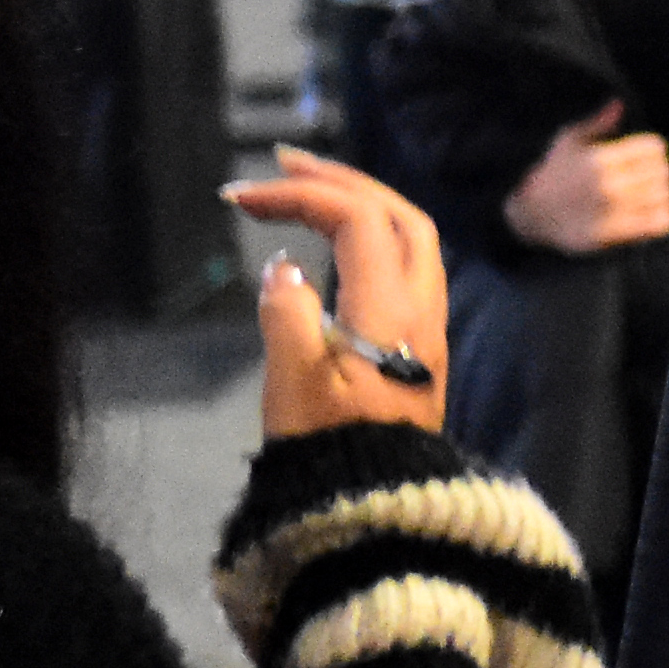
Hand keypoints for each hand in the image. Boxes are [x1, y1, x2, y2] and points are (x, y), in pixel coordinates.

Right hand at [226, 149, 447, 436]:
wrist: (378, 503)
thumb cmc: (330, 447)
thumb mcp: (294, 382)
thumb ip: (287, 315)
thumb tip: (283, 270)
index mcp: (392, 308)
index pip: (358, 220)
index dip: (301, 195)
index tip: (240, 198)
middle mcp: (423, 308)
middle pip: (398, 215)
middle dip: (342, 180)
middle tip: (285, 164)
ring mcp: (428, 326)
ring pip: (411, 239)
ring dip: (363, 203)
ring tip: (308, 188)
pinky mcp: (420, 344)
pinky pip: (407, 266)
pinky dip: (371, 235)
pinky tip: (336, 242)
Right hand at [504, 103, 668, 252]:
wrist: (533, 214)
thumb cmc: (554, 173)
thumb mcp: (568, 141)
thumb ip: (597, 123)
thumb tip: (619, 104)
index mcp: (600, 159)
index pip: (654, 147)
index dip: (653, 149)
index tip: (645, 156)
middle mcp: (608, 184)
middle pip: (662, 171)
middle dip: (658, 172)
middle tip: (648, 177)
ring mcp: (613, 211)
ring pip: (664, 196)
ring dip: (662, 194)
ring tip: (651, 195)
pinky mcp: (616, 234)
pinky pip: (660, 223)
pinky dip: (663, 216)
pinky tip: (651, 213)